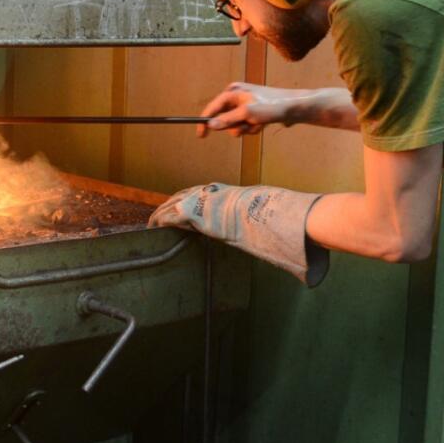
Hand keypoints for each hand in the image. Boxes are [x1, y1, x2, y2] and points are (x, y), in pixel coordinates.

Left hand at [149, 182, 328, 286]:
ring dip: (162, 213)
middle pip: (184, 196)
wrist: (268, 211)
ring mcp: (201, 201)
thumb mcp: (268, 221)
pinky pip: (171, 214)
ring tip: (152, 222)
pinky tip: (152, 225)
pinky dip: (160, 219)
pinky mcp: (194, 210)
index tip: (181, 209)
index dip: (188, 201)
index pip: (201, 195)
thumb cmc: (273, 216)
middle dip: (171, 205)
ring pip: (174, 204)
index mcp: (225, 195)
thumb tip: (291, 248)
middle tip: (160, 215)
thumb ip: (271, 230)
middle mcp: (211, 194)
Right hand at [198, 82, 301, 137]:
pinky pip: (245, 125)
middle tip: (247, 124)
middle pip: (224, 119)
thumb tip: (210, 124)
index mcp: (232, 92)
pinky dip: (252, 128)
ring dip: (246, 128)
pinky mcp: (253, 111)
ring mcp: (245, 104)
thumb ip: (227, 120)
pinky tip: (263, 124)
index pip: (212, 107)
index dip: (205, 121)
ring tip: (258, 124)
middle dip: (236, 126)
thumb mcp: (247, 114)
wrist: (295, 107)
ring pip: (236, 125)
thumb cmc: (272, 106)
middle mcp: (237, 96)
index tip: (201, 135)